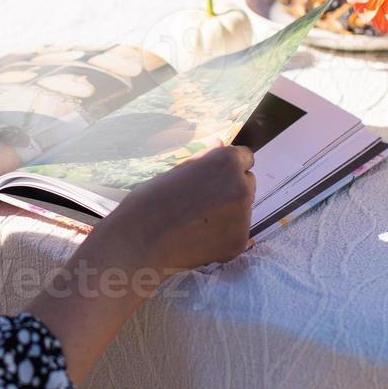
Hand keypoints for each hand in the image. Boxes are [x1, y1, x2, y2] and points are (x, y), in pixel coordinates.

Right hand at [24, 145, 255, 384]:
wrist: (140, 242)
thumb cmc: (151, 200)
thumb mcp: (178, 170)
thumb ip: (205, 160)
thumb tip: (220, 145)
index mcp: (226, 162)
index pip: (245, 157)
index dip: (228, 166)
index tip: (214, 175)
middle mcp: (242, 187)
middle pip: (248, 182)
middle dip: (231, 187)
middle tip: (202, 198)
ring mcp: (244, 217)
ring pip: (244, 208)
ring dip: (229, 210)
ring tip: (196, 219)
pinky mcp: (239, 243)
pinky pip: (237, 232)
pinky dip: (223, 234)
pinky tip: (199, 236)